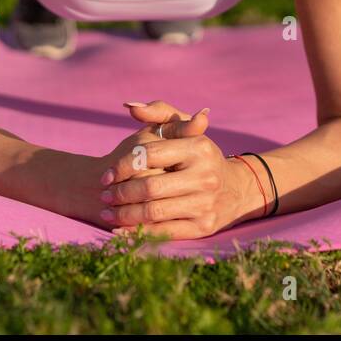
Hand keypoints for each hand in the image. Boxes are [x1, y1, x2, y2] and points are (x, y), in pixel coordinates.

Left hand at [97, 99, 257, 239]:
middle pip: (150, 186)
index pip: (149, 155)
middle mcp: (205, 176)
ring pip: (154, 212)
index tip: (107, 175)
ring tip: (108, 213)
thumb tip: (131, 107)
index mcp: (198, 147)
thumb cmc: (198, 156)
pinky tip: (121, 229)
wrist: (235, 189)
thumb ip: (158, 112)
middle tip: (104, 195)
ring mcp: (205, 203)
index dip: (123, 166)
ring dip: (124, 214)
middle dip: (120, 193)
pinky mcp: (204, 227)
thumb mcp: (184, 129)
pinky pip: (164, 232)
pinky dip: (138, 232)